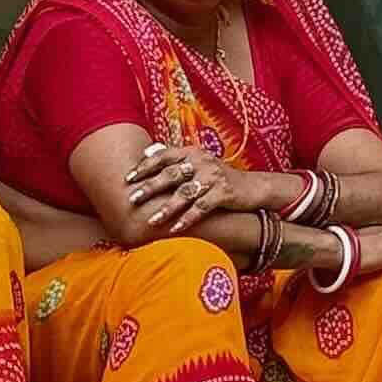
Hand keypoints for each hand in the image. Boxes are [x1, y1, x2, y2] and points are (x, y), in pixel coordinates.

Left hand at [125, 141, 263, 231]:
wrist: (252, 187)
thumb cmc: (218, 177)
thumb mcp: (198, 163)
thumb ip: (174, 158)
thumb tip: (146, 152)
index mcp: (192, 152)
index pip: (164, 156)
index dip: (145, 166)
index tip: (128, 178)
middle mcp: (201, 161)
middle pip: (171, 174)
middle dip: (150, 188)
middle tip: (132, 199)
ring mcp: (213, 177)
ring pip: (184, 193)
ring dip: (166, 208)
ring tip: (151, 220)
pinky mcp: (224, 192)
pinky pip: (202, 208)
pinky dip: (187, 219)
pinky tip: (174, 229)